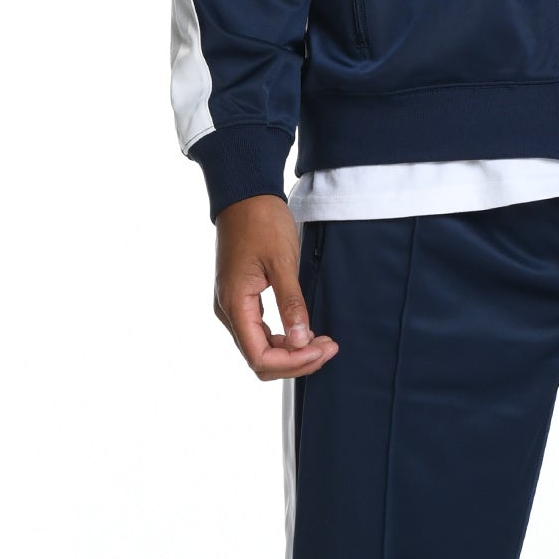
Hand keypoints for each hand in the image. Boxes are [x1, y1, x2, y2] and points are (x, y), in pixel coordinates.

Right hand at [213, 195, 339, 380]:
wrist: (245, 196)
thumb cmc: (261, 222)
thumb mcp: (282, 261)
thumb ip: (291, 303)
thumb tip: (301, 340)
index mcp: (235, 304)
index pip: (259, 356)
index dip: (292, 362)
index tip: (322, 348)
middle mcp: (229, 311)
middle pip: (260, 358)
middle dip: (296, 360)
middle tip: (329, 347)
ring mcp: (233, 306)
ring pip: (261, 348)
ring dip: (292, 352)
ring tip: (323, 342)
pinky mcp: (241, 300)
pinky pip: (261, 333)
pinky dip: (285, 339)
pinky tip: (306, 332)